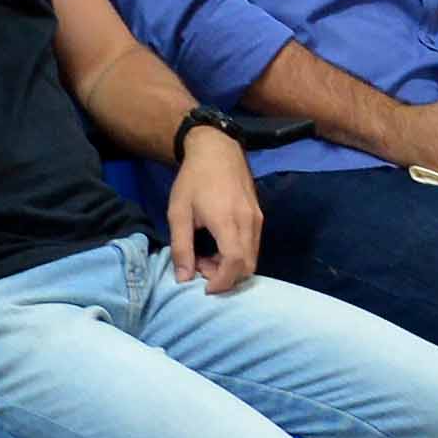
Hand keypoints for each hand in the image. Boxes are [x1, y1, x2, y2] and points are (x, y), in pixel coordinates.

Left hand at [163, 126, 262, 290]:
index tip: (205, 289)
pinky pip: (253, 245)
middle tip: (200, 268)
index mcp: (227, 220)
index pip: (235, 263)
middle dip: (225, 277)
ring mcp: (257, 218)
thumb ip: (181, 247)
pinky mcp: (259, 215)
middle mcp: (249, 222)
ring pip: (252, 257)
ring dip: (231, 267)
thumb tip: (183, 278)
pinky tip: (217, 246)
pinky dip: (238, 255)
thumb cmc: (193, 179)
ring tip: (205, 257)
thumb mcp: (178, 212)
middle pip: (247, 265)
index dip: (222, 282)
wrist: (217, 149)